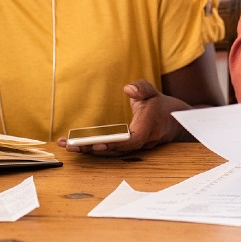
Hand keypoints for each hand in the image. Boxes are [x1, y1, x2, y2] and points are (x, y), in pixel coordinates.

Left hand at [58, 80, 182, 155]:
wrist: (173, 121)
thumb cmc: (159, 105)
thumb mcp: (152, 91)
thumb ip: (141, 88)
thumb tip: (128, 89)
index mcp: (148, 128)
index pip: (132, 141)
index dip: (115, 144)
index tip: (97, 144)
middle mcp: (141, 142)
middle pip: (116, 151)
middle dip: (92, 149)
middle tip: (70, 146)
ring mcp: (134, 148)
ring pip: (111, 153)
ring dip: (89, 151)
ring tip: (67, 146)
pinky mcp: (127, 149)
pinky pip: (110, 152)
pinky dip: (93, 150)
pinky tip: (77, 146)